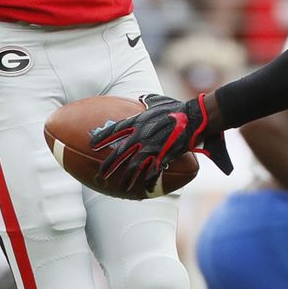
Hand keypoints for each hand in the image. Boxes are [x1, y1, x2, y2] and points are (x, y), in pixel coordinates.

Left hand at [89, 93, 232, 193]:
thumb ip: (148, 101)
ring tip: (119, 187)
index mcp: (138, 121)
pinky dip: (149, 182)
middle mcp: (141, 135)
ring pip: (133, 166)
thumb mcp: (159, 101)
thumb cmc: (178, 108)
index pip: (114, 130)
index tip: (92, 144)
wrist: (195, 117)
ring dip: (125, 179)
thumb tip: (143, 99)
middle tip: (100, 174)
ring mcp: (151, 147)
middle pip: (119, 153)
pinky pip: (153, 172)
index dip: (102, 138)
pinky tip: (145, 190)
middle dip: (108, 165)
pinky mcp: (164, 156)